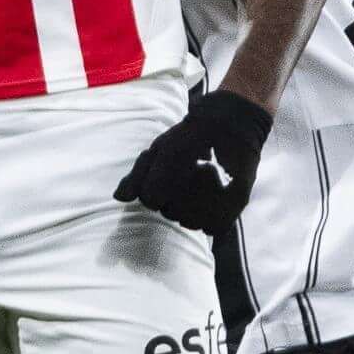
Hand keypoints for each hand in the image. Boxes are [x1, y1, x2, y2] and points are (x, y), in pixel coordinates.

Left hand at [113, 89, 272, 234]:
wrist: (233, 124)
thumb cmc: (190, 137)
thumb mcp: (159, 148)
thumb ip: (137, 174)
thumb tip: (120, 198)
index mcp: (170, 166)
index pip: (150, 199)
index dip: (155, 189)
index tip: (168, 175)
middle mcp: (191, 184)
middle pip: (169, 212)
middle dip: (173, 199)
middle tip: (189, 177)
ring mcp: (214, 198)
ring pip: (189, 223)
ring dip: (192, 211)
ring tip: (203, 187)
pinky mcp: (233, 207)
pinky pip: (211, 229)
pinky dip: (211, 220)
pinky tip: (214, 200)